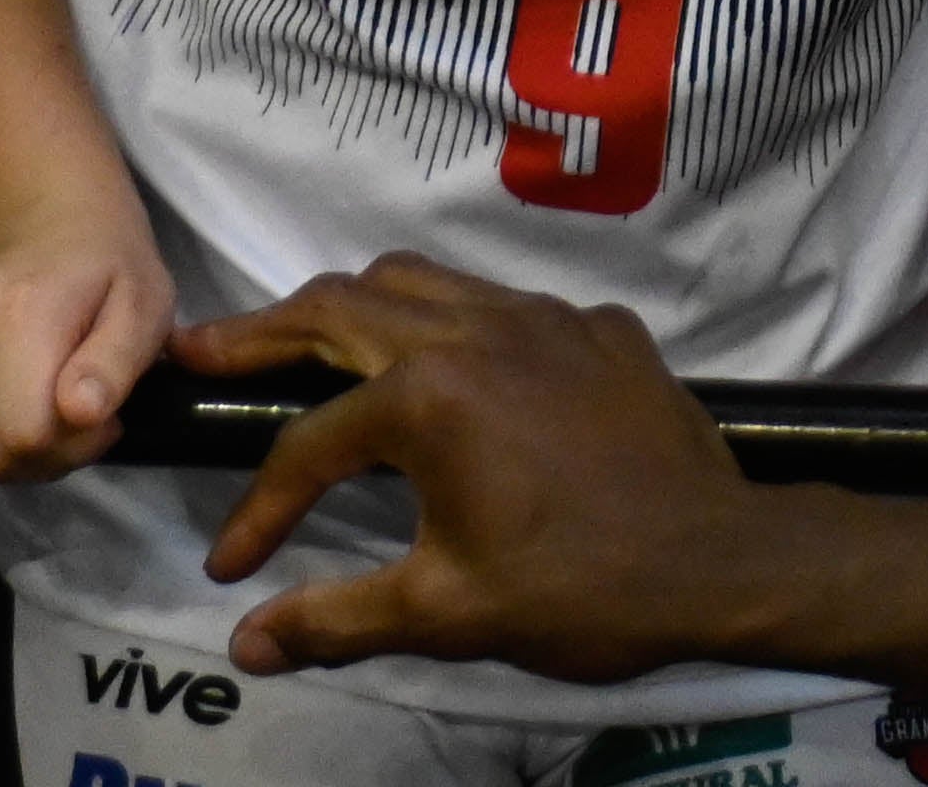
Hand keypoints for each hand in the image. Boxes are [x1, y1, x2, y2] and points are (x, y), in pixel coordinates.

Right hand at [0, 228, 177, 481]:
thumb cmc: (107, 276)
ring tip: (28, 422)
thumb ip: (116, 365)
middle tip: (65, 427)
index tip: (99, 422)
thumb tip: (79, 412)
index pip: (26, 435)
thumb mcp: (143, 311)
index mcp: (22, 311)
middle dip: (32, 462)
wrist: (52, 230)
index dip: (69, 449)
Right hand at [183, 256, 785, 684]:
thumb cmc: (579, 590)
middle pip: (343, 306)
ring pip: (421, 281)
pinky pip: (501, 304)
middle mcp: (477, 328)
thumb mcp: (446, 614)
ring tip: (306, 340)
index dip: (260, 511)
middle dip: (265, 332)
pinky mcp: (597, 326)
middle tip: (205, 349)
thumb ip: (336, 620)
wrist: (722, 564)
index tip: (232, 566)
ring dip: (353, 307)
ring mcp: (543, 316)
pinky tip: (448, 370)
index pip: (310, 446)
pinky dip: (450, 324)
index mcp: (429, 396)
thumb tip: (246, 647)